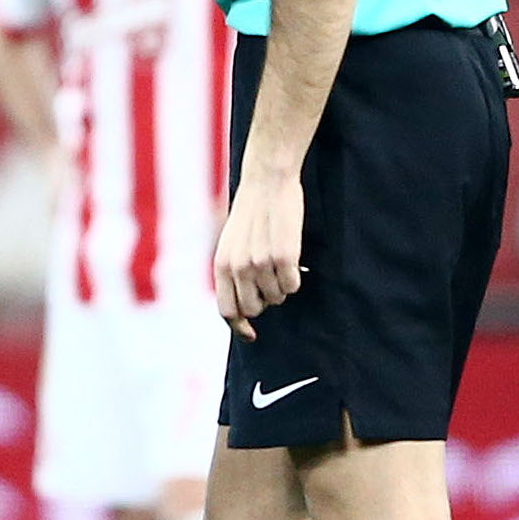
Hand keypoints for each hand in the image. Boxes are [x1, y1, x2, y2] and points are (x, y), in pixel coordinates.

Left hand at [214, 169, 304, 341]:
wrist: (266, 183)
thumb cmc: (251, 215)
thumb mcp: (230, 244)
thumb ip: (232, 273)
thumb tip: (244, 308)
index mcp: (221, 266)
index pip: (227, 311)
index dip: (240, 327)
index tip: (252, 336)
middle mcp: (238, 268)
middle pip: (255, 309)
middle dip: (265, 301)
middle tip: (271, 279)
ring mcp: (261, 263)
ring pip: (278, 297)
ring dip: (282, 285)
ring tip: (280, 260)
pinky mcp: (285, 256)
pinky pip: (294, 284)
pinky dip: (296, 277)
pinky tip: (293, 258)